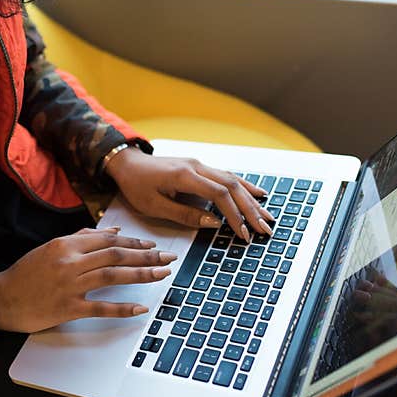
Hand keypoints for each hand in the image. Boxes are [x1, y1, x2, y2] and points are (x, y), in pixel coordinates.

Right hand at [0, 227, 176, 332]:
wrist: (2, 298)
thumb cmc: (26, 273)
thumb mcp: (51, 248)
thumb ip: (82, 238)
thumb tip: (113, 232)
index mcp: (66, 244)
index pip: (108, 240)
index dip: (134, 244)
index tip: (153, 247)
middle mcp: (69, 262)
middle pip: (115, 255)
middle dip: (146, 256)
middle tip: (168, 258)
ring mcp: (69, 285)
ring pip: (112, 276)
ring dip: (141, 275)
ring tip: (162, 274)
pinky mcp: (67, 308)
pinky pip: (100, 307)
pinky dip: (121, 307)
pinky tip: (140, 308)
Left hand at [105, 147, 273, 239]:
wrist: (128, 164)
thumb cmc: (136, 186)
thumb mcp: (154, 206)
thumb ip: (184, 214)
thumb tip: (214, 222)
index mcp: (184, 176)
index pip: (219, 194)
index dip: (234, 214)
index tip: (243, 233)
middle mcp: (197, 166)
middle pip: (232, 186)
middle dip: (251, 210)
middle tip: (264, 229)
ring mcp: (200, 165)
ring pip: (233, 181)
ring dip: (252, 200)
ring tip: (268, 217)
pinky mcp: (200, 168)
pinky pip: (228, 176)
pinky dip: (245, 186)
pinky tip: (259, 195)